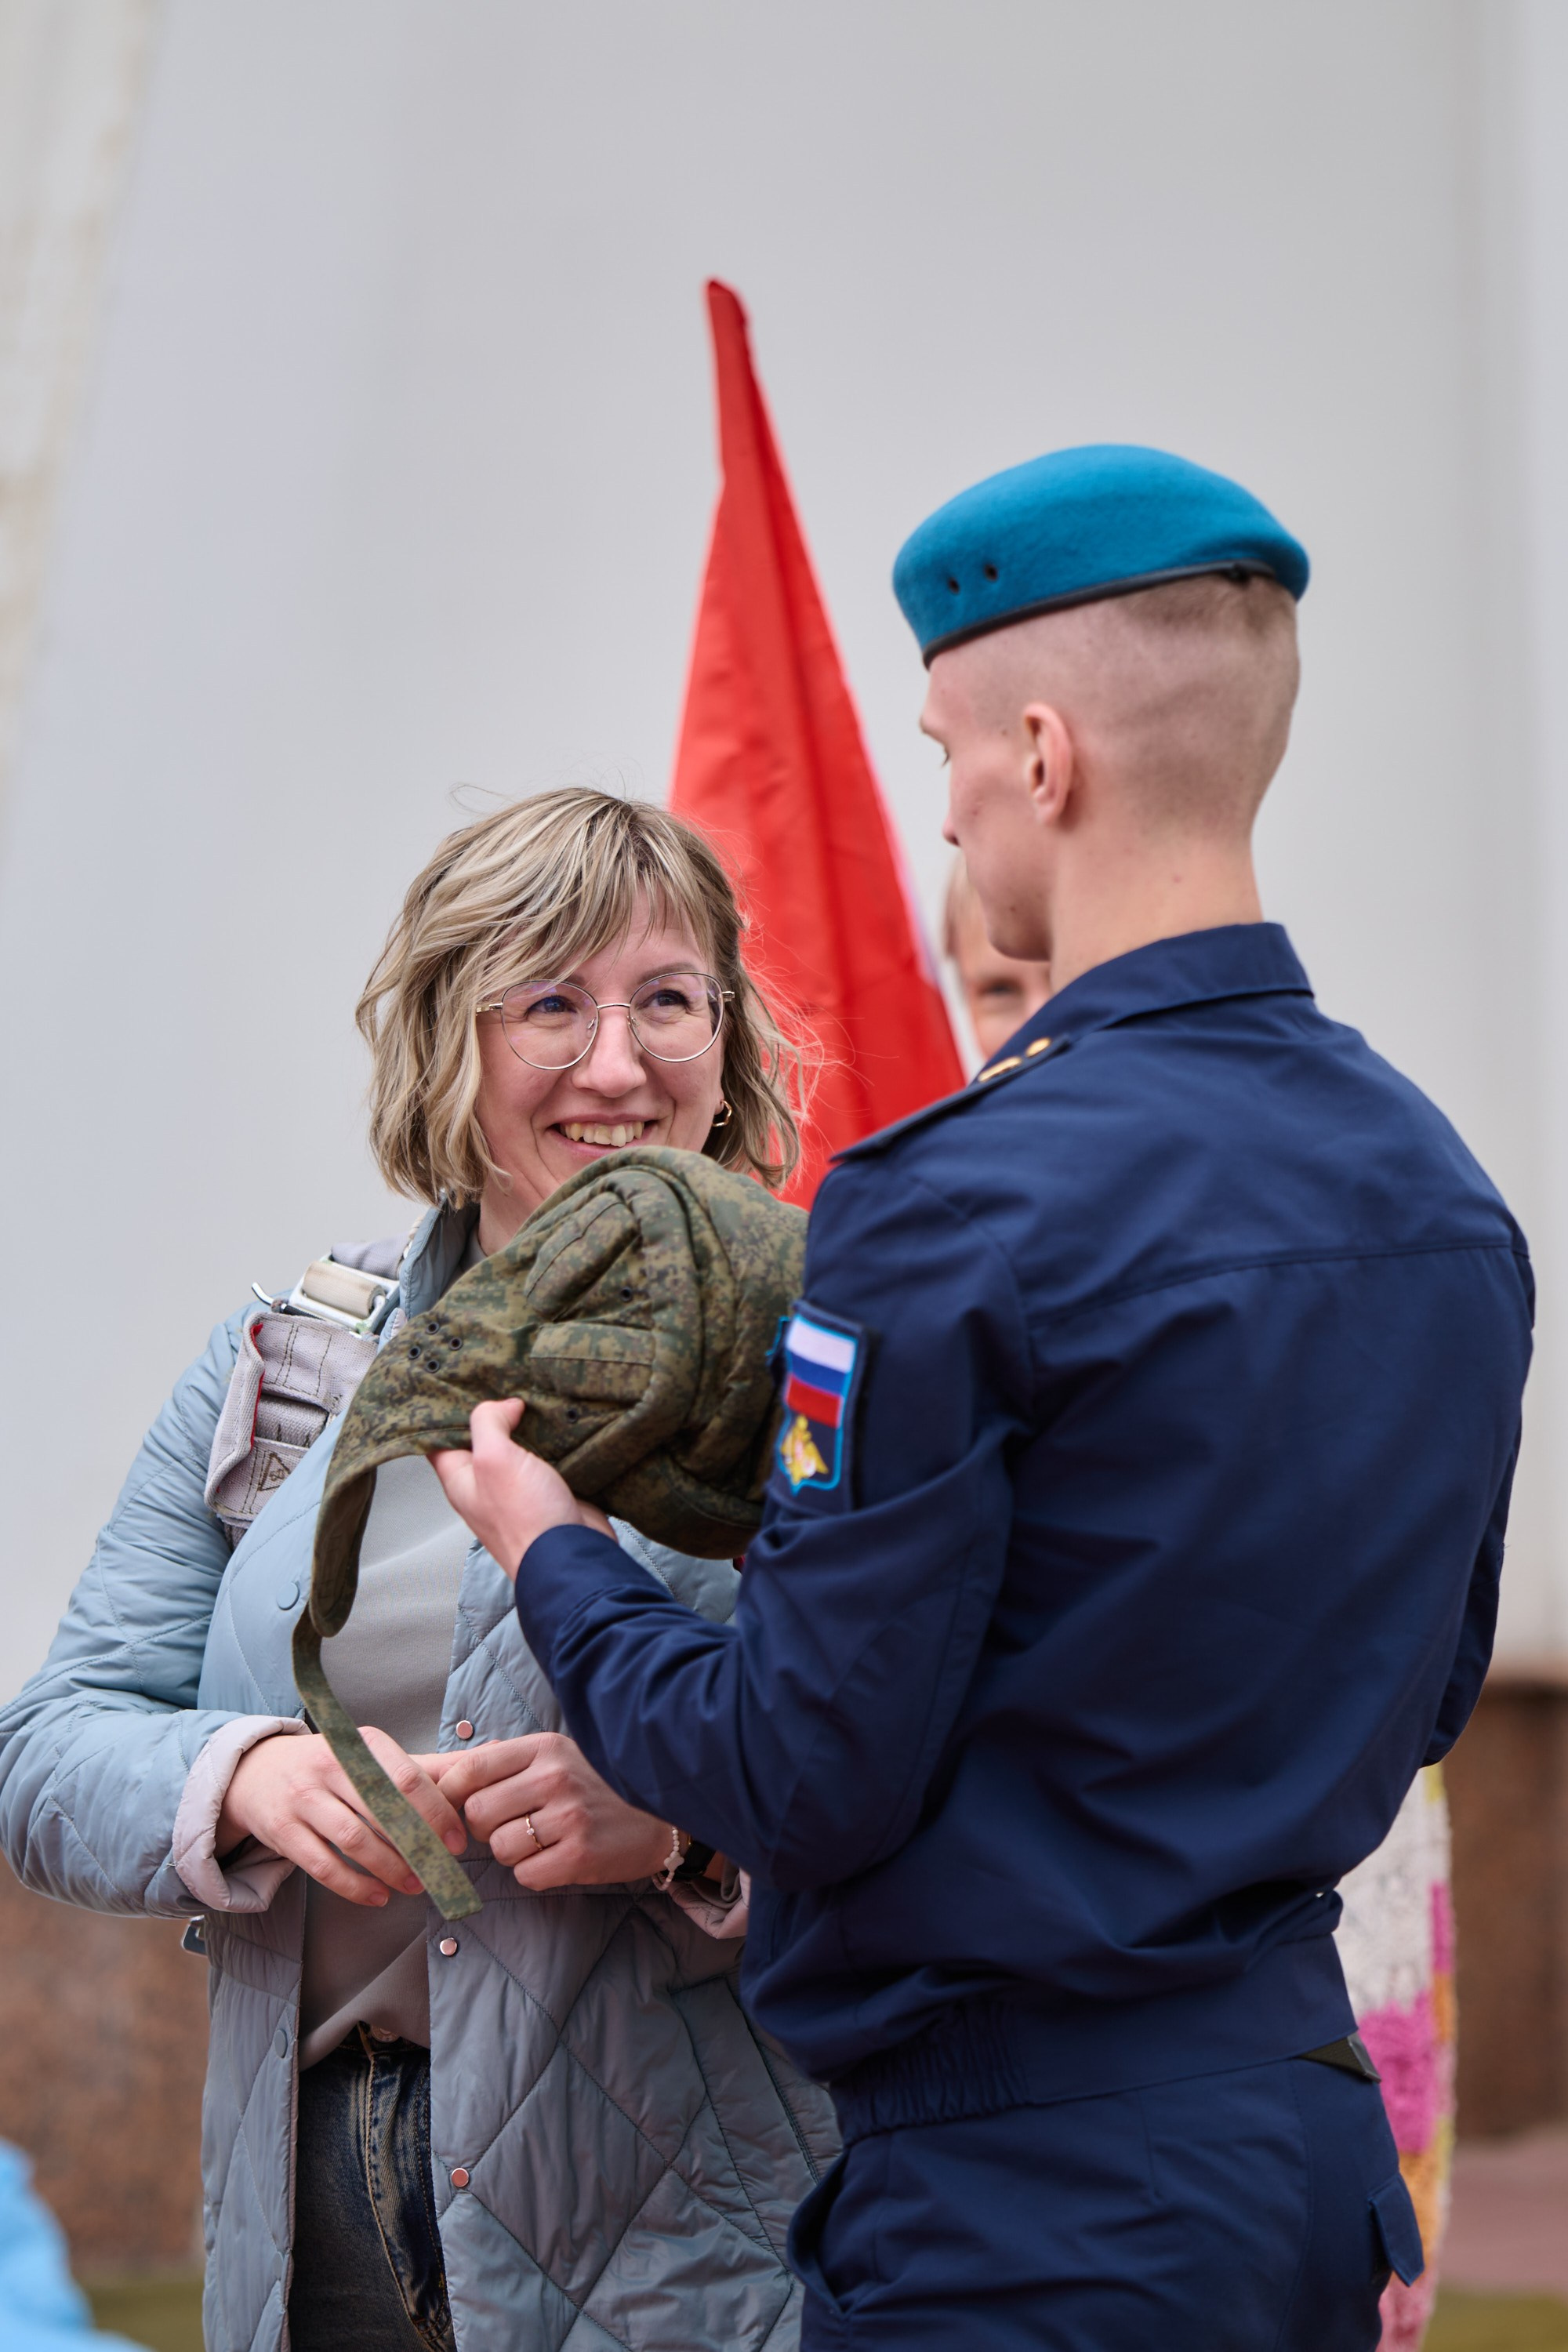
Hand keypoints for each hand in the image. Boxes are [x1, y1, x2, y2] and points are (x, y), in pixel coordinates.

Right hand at [217, 1727, 467, 1906]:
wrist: (256, 1772)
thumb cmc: (331, 1766)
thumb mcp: (373, 1756)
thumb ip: (426, 1767)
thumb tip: (484, 1763)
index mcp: (360, 1743)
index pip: (406, 1777)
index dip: (436, 1812)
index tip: (457, 1841)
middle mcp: (329, 1766)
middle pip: (381, 1810)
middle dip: (417, 1846)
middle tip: (440, 1870)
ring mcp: (302, 1798)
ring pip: (353, 1840)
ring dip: (389, 1869)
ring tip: (414, 1886)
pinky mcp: (282, 1831)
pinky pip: (322, 1865)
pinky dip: (353, 1886)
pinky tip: (378, 1896)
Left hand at [424, 1732, 670, 1888]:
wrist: (663, 1816)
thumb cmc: (600, 1785)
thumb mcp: (558, 1755)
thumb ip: (508, 1760)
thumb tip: (445, 1771)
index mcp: (545, 1747)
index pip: (472, 1768)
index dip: (450, 1793)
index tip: (452, 1807)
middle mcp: (555, 1777)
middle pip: (479, 1813)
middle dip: (486, 1829)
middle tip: (511, 1827)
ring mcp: (569, 1816)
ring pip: (501, 1848)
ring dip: (512, 1854)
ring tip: (540, 1843)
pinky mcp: (581, 1855)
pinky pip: (527, 1875)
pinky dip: (535, 1873)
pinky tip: (558, 1859)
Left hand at [429, 1398, 610, 1579]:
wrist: (572, 1553)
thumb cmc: (526, 1520)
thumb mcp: (494, 1459)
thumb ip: (488, 1423)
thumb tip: (504, 1405)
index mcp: (462, 1480)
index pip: (440, 1440)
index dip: (447, 1412)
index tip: (458, 1384)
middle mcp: (487, 1485)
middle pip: (483, 1440)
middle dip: (494, 1413)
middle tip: (503, 1384)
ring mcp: (519, 1489)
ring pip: (518, 1447)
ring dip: (527, 1425)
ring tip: (533, 1395)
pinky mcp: (550, 1491)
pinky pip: (547, 1458)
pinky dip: (553, 1440)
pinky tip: (559, 1422)